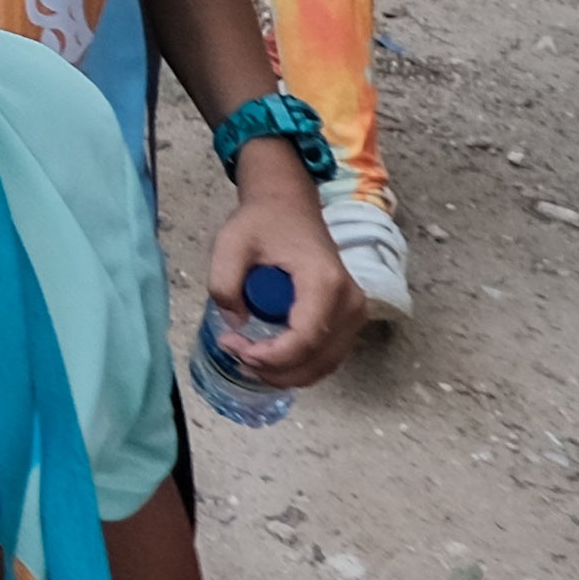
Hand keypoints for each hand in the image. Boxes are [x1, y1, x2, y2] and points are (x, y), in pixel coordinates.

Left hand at [210, 163, 360, 386]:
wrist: (289, 206)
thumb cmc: (263, 222)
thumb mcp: (230, 243)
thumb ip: (223, 283)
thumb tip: (235, 325)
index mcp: (325, 282)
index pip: (305, 339)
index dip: (270, 357)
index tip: (234, 346)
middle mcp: (350, 302)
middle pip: (317, 360)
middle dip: (273, 368)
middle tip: (234, 352)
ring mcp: (355, 314)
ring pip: (324, 365)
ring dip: (284, 372)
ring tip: (245, 355)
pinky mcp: (349, 320)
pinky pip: (326, 357)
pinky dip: (298, 366)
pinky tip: (267, 357)